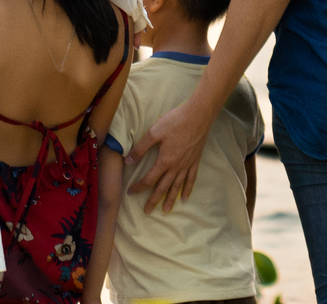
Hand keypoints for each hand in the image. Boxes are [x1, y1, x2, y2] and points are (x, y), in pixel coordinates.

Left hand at [126, 99, 213, 213]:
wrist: (198, 116)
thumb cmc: (175, 122)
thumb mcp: (154, 132)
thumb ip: (141, 148)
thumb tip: (128, 161)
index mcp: (164, 161)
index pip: (149, 179)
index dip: (139, 186)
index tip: (131, 192)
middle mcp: (176, 167)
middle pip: (163, 187)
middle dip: (154, 199)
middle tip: (147, 211)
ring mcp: (187, 165)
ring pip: (177, 186)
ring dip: (170, 199)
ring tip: (166, 210)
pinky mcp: (195, 161)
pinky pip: (191, 179)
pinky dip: (188, 189)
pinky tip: (185, 198)